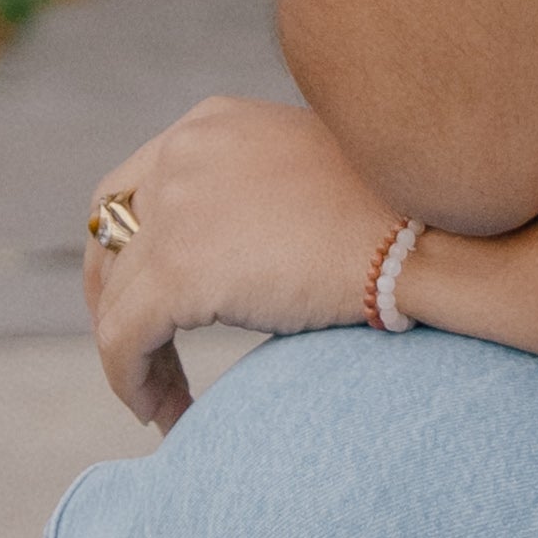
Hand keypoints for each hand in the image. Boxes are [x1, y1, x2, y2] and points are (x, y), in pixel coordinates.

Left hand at [80, 90, 403, 431]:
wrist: (430, 237)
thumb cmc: (399, 213)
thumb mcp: (309, 171)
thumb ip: (258, 189)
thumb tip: (236, 246)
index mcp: (211, 124)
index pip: (133, 186)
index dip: (127, 249)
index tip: (146, 298)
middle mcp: (181, 153)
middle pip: (107, 233)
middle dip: (112, 296)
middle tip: (139, 352)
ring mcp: (174, 209)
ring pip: (117, 298)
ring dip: (133, 355)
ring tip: (164, 400)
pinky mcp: (179, 271)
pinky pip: (124, 340)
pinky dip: (132, 381)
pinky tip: (166, 413)